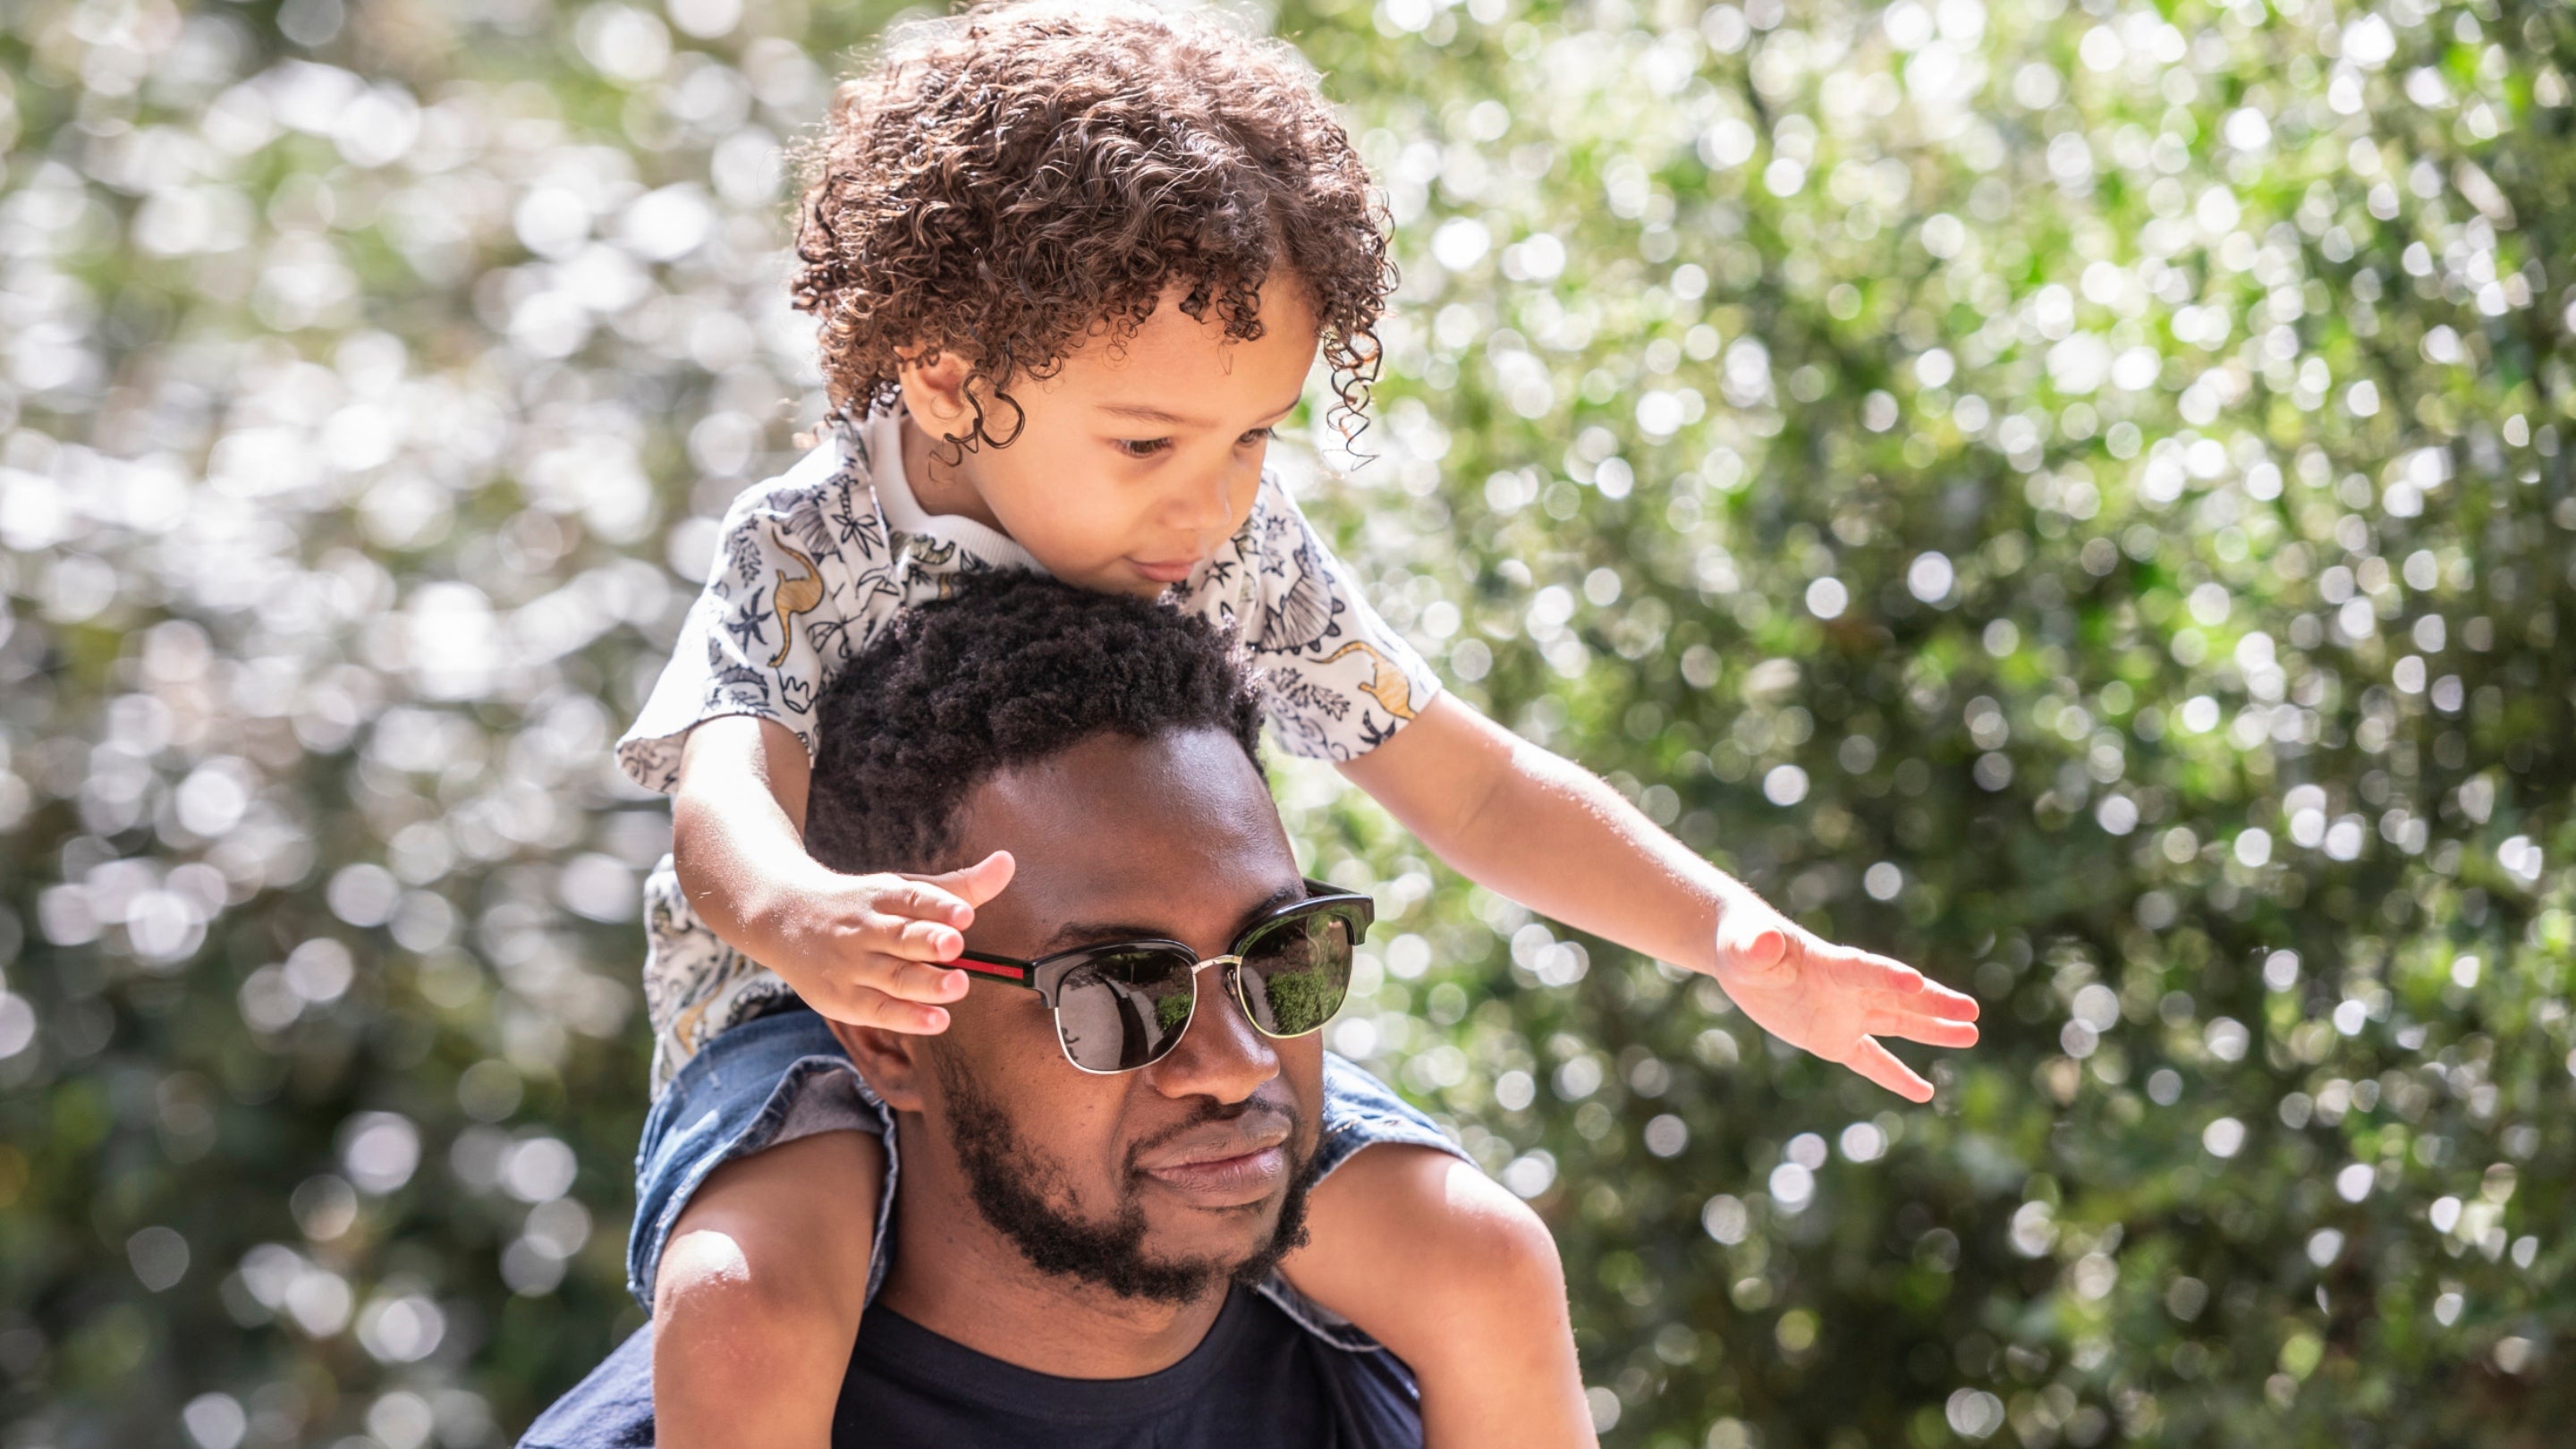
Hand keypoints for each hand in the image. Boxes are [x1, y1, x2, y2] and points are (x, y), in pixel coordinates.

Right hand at [768, 851, 1014, 1032]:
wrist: (783, 919)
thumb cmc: (860, 906)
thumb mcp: (902, 889)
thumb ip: (958, 886)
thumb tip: (1007, 862)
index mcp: (881, 896)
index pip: (912, 898)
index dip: (940, 906)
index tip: (965, 913)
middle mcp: (865, 928)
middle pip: (900, 936)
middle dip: (929, 941)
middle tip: (957, 945)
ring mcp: (851, 965)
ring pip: (891, 976)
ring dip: (926, 985)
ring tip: (959, 986)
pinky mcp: (842, 997)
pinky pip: (878, 1010)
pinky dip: (908, 1017)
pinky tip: (938, 1020)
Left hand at [1708, 893, 1978, 1101]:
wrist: (1745, 954)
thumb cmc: (1744, 942)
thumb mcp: (1744, 948)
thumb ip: (1756, 948)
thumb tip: (1767, 942)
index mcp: (1829, 963)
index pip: (1863, 969)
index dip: (1886, 975)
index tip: (1915, 982)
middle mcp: (1848, 989)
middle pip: (1897, 996)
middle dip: (1932, 1003)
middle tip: (1972, 1010)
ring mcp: (1846, 1013)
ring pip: (1897, 1023)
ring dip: (1933, 1030)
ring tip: (1972, 1034)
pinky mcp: (1835, 1038)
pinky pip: (1870, 1060)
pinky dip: (1895, 1076)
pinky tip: (1925, 1093)